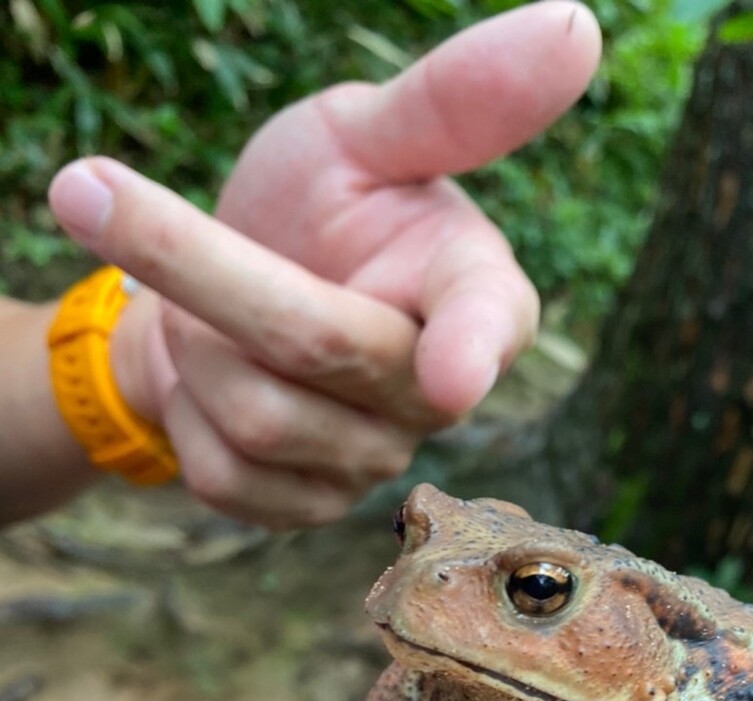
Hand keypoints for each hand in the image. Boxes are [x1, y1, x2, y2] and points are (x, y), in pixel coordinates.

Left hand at [46, 3, 601, 527]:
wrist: (232, 301)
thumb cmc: (319, 206)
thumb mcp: (366, 134)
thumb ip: (453, 100)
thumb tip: (575, 26)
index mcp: (477, 293)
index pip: (483, 322)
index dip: (469, 348)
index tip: (453, 373)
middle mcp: (438, 394)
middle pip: (312, 346)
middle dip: (193, 263)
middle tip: (86, 188)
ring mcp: (377, 461)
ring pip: (252, 417)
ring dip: (192, 340)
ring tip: (207, 310)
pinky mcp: (314, 509)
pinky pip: (224, 478)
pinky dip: (186, 413)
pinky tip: (210, 381)